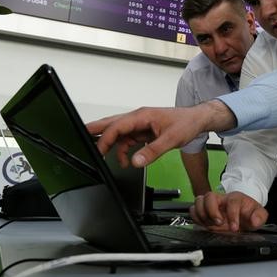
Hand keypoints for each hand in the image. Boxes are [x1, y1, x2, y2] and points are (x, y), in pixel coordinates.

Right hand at [86, 100, 235, 167]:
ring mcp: (141, 124)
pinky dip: (124, 150)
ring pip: (119, 133)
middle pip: (112, 124)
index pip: (117, 126)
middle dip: (96, 130)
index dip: (106, 138)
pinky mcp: (144, 131)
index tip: (99, 150)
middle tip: (79, 136)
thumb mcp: (171, 139)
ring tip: (106, 158)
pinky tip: (126, 160)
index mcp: (142, 115)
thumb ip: (153, 151)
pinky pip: (128, 140)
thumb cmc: (186, 123)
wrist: (197, 121)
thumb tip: (136, 161)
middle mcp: (138, 118)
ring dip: (112, 145)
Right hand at [190, 191, 267, 231]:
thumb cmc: (249, 213)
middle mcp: (222, 199)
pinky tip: (204, 225)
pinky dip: (196, 218)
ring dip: (202, 214)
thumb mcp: (259, 215)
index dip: (232, 215)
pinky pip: (193, 209)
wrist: (243, 215)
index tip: (234, 227)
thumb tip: (254, 221)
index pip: (232, 201)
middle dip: (212, 211)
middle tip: (219, 223)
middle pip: (210, 196)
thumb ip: (260, 217)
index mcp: (236, 198)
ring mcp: (212, 204)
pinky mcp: (204, 211)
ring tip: (210, 225)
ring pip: (199, 200)